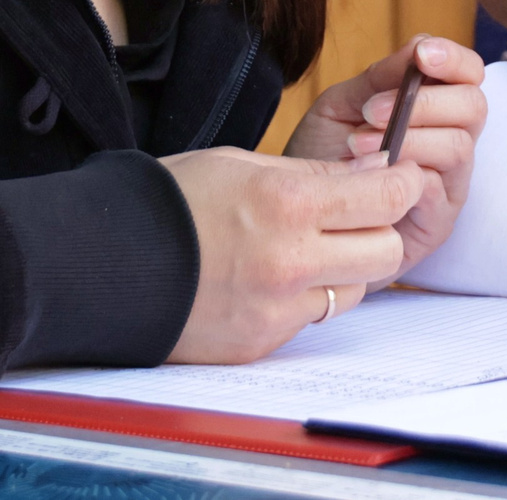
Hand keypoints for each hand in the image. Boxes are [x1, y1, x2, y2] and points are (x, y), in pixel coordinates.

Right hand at [160, 147, 424, 362]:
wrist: (103, 264)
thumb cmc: (169, 202)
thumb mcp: (241, 164)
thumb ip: (311, 174)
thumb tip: (372, 172)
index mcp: (289, 202)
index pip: (388, 195)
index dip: (403, 181)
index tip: (398, 175)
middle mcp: (292, 260)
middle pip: (387, 250)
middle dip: (381, 228)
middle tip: (358, 214)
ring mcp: (278, 308)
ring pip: (355, 289)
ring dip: (345, 268)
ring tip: (306, 247)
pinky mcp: (262, 342)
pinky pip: (310, 319)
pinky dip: (303, 298)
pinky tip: (269, 278)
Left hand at [284, 35, 486, 274]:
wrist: (301, 212)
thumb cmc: (323, 156)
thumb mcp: (341, 107)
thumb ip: (379, 78)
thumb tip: (419, 48)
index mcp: (434, 106)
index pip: (469, 73)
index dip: (453, 59)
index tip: (421, 55)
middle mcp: (452, 140)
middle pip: (474, 106)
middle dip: (425, 102)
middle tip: (372, 111)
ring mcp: (449, 183)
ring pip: (458, 146)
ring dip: (409, 137)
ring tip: (357, 144)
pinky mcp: (438, 221)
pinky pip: (437, 190)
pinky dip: (402, 175)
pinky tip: (367, 173)